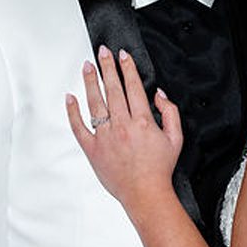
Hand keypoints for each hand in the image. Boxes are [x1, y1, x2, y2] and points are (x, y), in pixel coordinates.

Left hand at [66, 46, 182, 206]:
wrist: (145, 194)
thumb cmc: (159, 169)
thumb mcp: (176, 138)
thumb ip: (170, 112)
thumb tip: (158, 94)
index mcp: (142, 122)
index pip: (133, 87)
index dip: (127, 68)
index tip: (122, 55)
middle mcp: (122, 126)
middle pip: (112, 89)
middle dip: (107, 67)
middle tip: (102, 52)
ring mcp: (105, 137)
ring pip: (95, 103)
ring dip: (90, 82)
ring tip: (87, 66)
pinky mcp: (92, 149)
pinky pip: (79, 127)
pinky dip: (72, 112)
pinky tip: (70, 97)